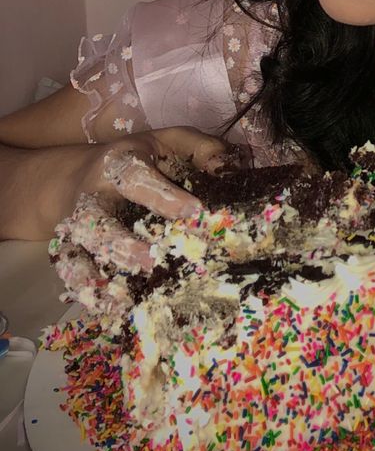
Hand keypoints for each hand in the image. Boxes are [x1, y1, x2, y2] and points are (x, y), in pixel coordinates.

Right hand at [52, 127, 247, 312]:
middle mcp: (92, 197)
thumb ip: (201, 149)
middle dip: (120, 244)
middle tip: (153, 262)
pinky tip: (114, 309)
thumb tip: (226, 168)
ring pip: (75, 252)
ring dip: (96, 278)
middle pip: (95, 221)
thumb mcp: (171, 142)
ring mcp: (77, 228)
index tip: (196, 211)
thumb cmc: (142, 159)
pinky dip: (88, 293)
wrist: (82, 174)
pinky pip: (72, 274)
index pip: (136, 179)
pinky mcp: (71, 250)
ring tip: (124, 299)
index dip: (164, 196)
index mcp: (118, 164)